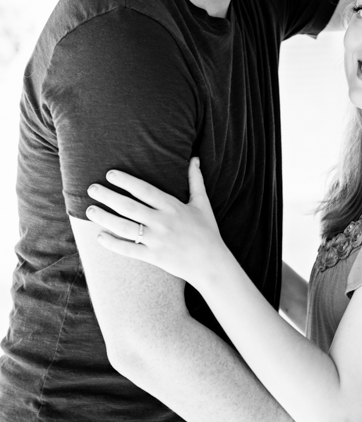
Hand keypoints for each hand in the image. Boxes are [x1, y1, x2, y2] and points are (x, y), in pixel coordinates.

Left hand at [86, 159, 226, 282]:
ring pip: (124, 227)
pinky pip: (128, 249)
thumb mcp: (202, 203)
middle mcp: (162, 222)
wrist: (212, 264)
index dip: (126, 181)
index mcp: (173, 206)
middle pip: (129, 207)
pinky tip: (99, 236)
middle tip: (91, 188)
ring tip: (89, 210)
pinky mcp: (153, 257)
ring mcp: (156, 240)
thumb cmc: (207, 231)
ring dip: (105, 218)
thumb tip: (194, 158)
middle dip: (108, 196)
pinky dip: (113, 243)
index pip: (144, 190)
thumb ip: (195, 180)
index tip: (110, 174)